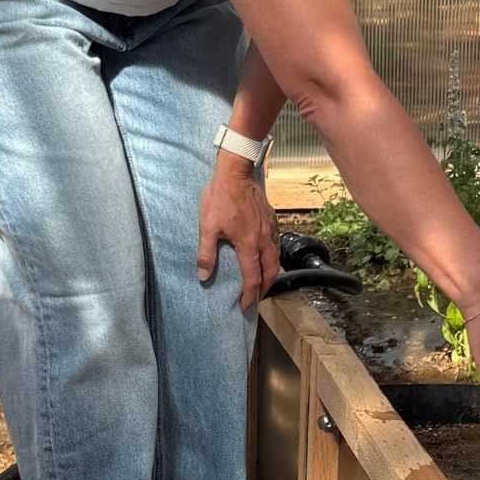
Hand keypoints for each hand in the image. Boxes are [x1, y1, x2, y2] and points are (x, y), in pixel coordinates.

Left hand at [196, 153, 279, 309]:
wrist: (236, 172)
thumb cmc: (221, 198)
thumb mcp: (207, 226)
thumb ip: (206, 253)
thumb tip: (203, 276)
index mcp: (248, 245)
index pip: (252, 279)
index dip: (249, 296)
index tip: (245, 307)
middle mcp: (263, 240)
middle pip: (270, 272)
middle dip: (265, 288)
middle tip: (256, 298)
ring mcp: (270, 229)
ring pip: (276, 258)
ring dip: (270, 273)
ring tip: (262, 281)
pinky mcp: (271, 219)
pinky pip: (276, 244)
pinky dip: (272, 256)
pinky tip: (264, 255)